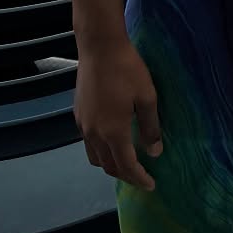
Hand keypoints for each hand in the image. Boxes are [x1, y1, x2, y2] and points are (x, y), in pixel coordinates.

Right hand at [74, 37, 161, 190]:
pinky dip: (101, 149)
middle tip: (140, 176)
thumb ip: (150, 127)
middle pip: (107, 166)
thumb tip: (154, 152)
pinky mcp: (78, 114)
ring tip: (126, 161)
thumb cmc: (127, 69)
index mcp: (113, 132)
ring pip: (95, 157)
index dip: (139, 178)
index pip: (126, 166)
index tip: (151, 185)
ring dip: (110, 164)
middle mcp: (94, 134)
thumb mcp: (147, 96)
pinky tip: (112, 140)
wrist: (99, 47)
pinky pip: (88, 142)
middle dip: (125, 175)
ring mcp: (83, 125)